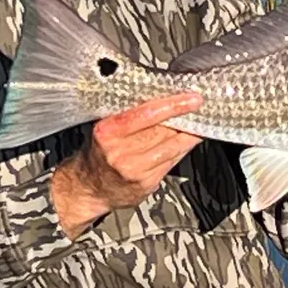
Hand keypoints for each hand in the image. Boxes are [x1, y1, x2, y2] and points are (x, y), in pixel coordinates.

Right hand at [50, 91, 203, 235]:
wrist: (88, 188)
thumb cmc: (99, 153)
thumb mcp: (106, 128)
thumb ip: (130, 115)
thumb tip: (165, 98)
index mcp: (107, 132)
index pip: (147, 113)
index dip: (173, 105)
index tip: (191, 98)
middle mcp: (120, 152)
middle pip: (163, 130)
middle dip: (185, 117)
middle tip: (199, 105)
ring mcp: (134, 169)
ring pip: (172, 146)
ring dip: (189, 133)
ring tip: (199, 121)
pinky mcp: (146, 183)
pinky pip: (172, 161)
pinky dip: (183, 149)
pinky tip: (188, 141)